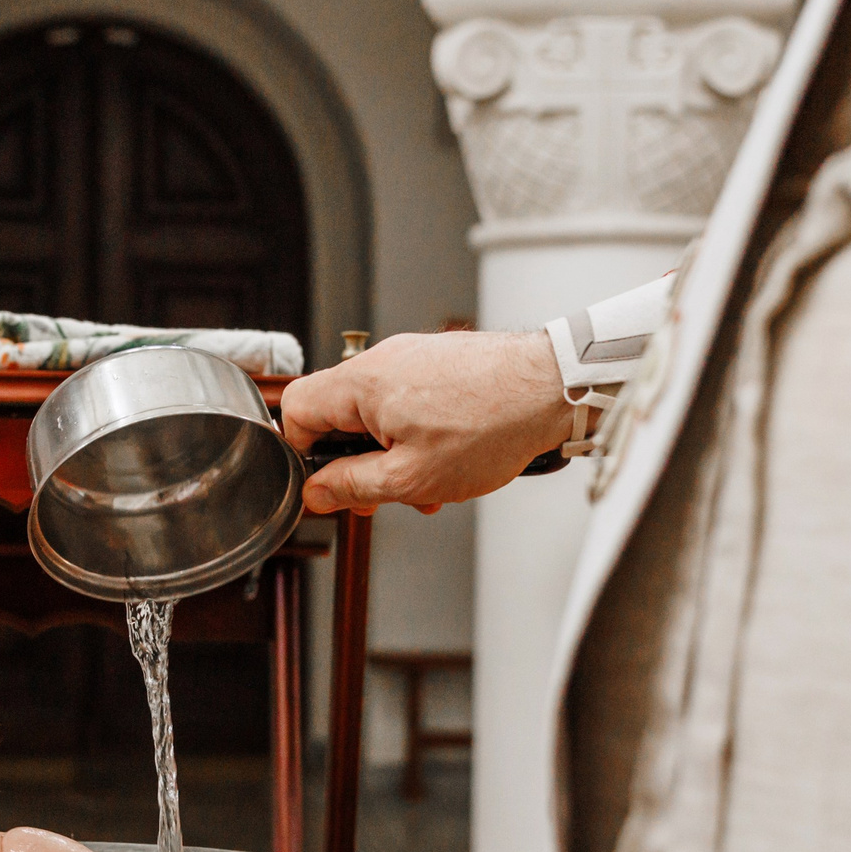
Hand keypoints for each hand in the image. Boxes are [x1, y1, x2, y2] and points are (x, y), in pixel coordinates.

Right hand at [277, 330, 569, 514]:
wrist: (556, 387)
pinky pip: (406, 399)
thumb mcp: (411, 478)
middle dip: (354, 462)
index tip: (324, 482)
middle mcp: (381, 360)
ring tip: (425, 484)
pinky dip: (415, 433)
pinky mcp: (438, 359)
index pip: (294, 409)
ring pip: (375, 412)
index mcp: (361, 384)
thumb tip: (317, 492)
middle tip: (378, 495)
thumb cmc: (493, 425)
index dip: (300, 453)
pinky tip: (447, 458)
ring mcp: (412, 355)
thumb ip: (352, 486)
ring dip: (390, 453)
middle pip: (336, 414)